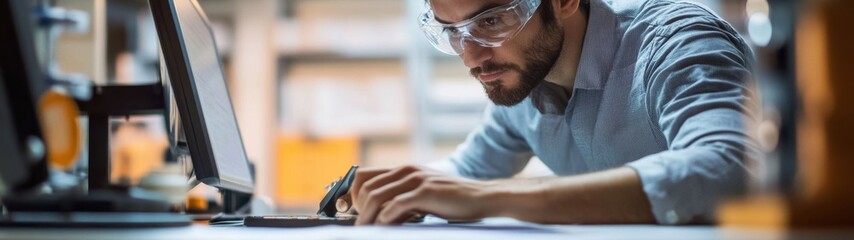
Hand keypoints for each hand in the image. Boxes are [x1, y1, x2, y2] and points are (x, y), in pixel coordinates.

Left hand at [350, 165, 494, 224]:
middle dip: (357, 209)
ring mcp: (416, 179)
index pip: (365, 175)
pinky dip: (385, 218)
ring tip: (365, 230)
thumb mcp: (423, 195)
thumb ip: (401, 201)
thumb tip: (379, 217)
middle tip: (359, 225)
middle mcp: (407, 171)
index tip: (351, 212)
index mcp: (404, 170)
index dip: (353, 194)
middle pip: (366, 186)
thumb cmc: (452, 200)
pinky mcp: (425, 191)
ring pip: (376, 196)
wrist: (481, 197)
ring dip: (367, 216)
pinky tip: (384, 227)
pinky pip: (396, 205)